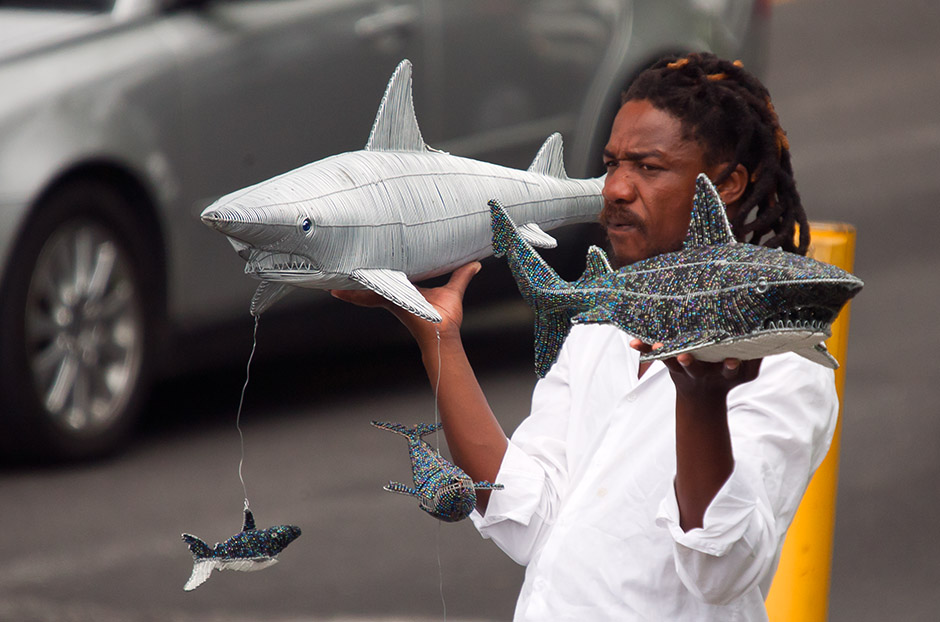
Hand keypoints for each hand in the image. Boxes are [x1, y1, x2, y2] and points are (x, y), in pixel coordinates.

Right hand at [331, 262, 480, 343]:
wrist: (445, 333)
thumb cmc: (447, 317)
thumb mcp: (454, 290)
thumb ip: (461, 276)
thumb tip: (476, 264)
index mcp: (407, 289)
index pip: (390, 276)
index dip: (379, 269)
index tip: (367, 259)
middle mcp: (395, 294)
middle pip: (374, 281)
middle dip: (358, 276)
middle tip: (342, 264)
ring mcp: (390, 299)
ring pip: (367, 288)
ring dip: (350, 284)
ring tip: (333, 277)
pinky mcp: (389, 302)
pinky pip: (368, 297)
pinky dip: (353, 295)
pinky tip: (337, 292)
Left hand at [629, 339, 760, 400]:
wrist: (701, 399)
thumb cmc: (728, 376)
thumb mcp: (748, 373)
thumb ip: (757, 356)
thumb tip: (774, 330)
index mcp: (724, 372)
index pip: (730, 370)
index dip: (731, 367)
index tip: (732, 362)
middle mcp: (702, 372)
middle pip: (695, 368)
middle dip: (690, 362)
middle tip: (685, 356)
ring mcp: (683, 368)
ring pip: (672, 361)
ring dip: (665, 354)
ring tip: (658, 346)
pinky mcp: (668, 362)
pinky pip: (654, 355)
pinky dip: (644, 348)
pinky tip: (633, 343)